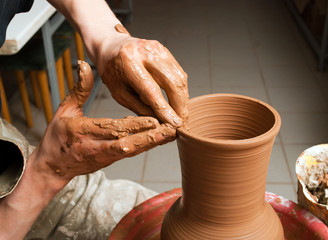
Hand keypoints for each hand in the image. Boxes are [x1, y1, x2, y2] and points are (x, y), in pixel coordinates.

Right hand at [32, 61, 175, 186]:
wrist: (52, 167)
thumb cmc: (57, 137)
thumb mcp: (64, 110)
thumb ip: (79, 88)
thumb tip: (84, 64)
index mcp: (84, 133)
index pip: (113, 128)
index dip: (134, 126)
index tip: (153, 120)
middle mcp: (98, 147)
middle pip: (128, 144)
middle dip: (151, 137)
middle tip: (171, 129)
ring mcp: (106, 156)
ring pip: (133, 151)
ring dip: (153, 143)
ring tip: (172, 134)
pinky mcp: (111, 160)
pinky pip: (131, 153)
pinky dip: (146, 146)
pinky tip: (160, 138)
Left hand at [96, 25, 188, 127]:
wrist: (110, 47)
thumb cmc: (112, 72)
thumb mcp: (119, 94)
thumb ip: (139, 107)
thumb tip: (160, 121)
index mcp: (127, 63)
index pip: (151, 90)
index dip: (165, 109)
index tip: (174, 124)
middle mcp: (144, 52)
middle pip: (172, 82)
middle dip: (180, 105)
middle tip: (182, 122)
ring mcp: (156, 48)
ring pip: (179, 77)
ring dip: (183, 98)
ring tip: (182, 114)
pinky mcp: (164, 49)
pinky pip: (178, 72)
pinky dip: (181, 89)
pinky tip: (179, 101)